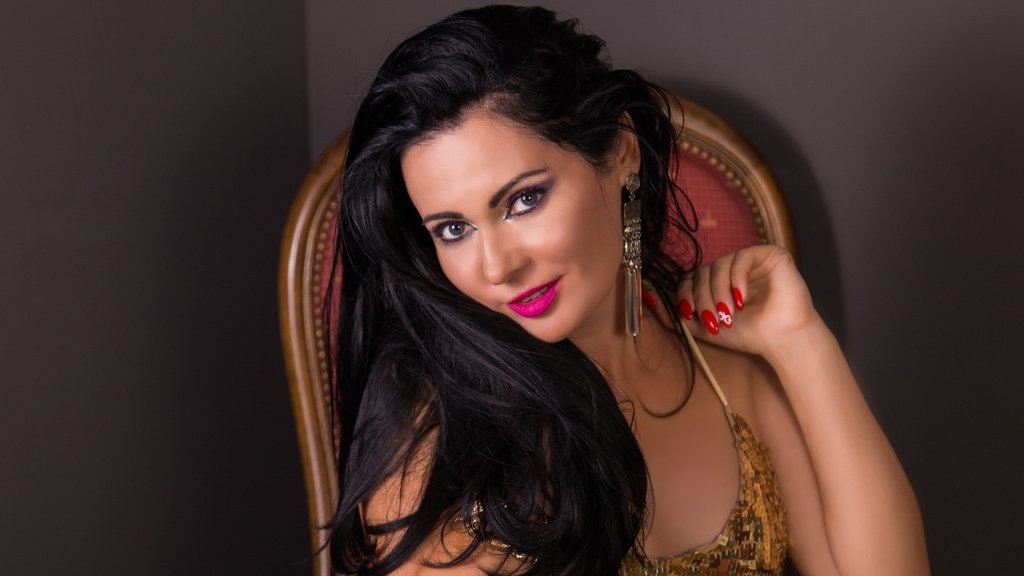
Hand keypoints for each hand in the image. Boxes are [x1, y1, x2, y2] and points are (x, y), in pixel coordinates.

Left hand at [651, 245, 820, 356]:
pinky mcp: (770, 255)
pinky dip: (737, 279)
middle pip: (703, 271)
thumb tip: (645, 297)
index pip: (692, 277)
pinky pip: (742, 257)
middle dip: (703, 297)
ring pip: (719, 264)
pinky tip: (741, 299)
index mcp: (718, 281)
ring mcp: (751, 260)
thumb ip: (675, 315)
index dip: (686, 293)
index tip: (689, 313)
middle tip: (714, 319)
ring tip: (728, 314)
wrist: (781, 340)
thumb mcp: (703, 327)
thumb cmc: (747, 335)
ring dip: (718, 291)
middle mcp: (733, 268)